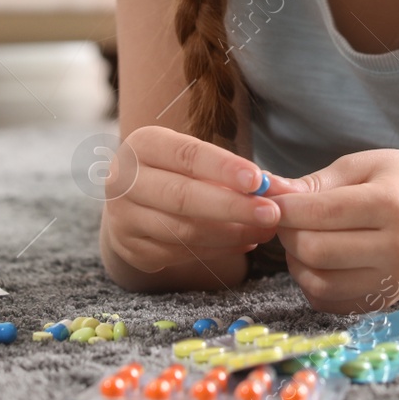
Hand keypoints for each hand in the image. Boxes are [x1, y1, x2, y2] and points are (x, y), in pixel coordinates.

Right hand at [100, 125, 280, 273]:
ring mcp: (124, 218)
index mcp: (142, 145)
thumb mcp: (194, 159)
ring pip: (183, 231)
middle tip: (272, 213)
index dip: (223, 168)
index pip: (186, 155)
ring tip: (265, 229)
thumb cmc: (175, 170)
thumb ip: (233, 171)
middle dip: (233, 207)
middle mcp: (124, 180)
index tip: (258, 181)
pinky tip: (244, 241)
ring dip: (232, 233)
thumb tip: (275, 187)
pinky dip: (219, 249)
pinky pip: (181, 254)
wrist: (131, 200)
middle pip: (182, 197)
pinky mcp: (132, 249)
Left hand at [270, 149, 398, 313]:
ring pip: (318, 282)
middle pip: (316, 250)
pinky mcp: (383, 302)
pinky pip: (328, 302)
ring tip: (300, 237)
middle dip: (287, 233)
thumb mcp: (363, 166)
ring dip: (295, 260)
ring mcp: (392, 282)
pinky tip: (314, 260)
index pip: (323, 213)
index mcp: (393, 206)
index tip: (269, 199)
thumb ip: (317, 182)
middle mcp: (397, 250)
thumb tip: (270, 192)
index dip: (285, 208)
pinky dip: (310, 283)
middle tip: (285, 218)